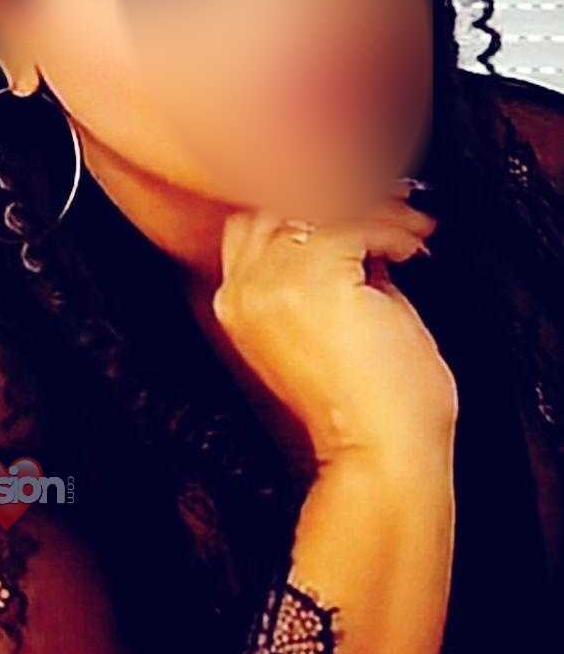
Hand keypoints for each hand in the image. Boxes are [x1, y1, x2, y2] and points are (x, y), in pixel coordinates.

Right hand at [211, 183, 456, 465]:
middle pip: (278, 206)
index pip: (257, 227)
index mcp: (238, 306)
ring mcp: (271, 283)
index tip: (362, 214)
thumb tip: (358, 229)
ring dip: (375, 212)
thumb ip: (328, 275)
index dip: (310, 213)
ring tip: (411, 232)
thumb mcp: (332, 324)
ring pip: (321, 208)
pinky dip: (396, 229)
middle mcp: (243, 292)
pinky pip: (358, 223)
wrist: (377, 449)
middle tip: (390, 210)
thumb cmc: (365, 404)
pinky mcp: (311, 278)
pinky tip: (415, 250)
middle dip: (337, 203)